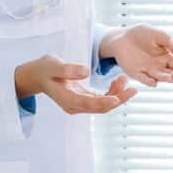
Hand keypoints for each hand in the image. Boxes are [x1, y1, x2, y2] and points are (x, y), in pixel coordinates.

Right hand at [15, 55, 135, 114]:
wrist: (37, 75)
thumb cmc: (45, 69)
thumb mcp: (54, 65)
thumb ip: (68, 69)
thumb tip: (85, 72)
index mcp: (67, 99)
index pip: (89, 104)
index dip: (104, 101)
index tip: (118, 97)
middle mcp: (74, 105)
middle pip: (100, 108)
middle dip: (118, 99)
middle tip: (134, 89)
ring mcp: (79, 104)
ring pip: (102, 105)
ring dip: (117, 95)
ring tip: (125, 79)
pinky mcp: (83, 99)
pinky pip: (100, 100)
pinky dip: (111, 92)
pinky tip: (117, 81)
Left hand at [101, 24, 172, 86]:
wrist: (123, 36)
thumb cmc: (142, 34)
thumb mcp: (158, 34)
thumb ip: (170, 42)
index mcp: (166, 56)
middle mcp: (158, 66)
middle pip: (169, 73)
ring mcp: (148, 71)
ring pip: (158, 77)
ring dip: (165, 79)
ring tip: (171, 78)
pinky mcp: (136, 73)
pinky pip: (143, 79)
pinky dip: (148, 82)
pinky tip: (154, 82)